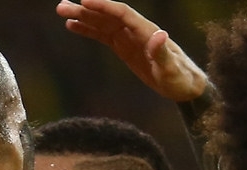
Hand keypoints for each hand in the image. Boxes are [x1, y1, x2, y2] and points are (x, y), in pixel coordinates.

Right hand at [56, 0, 210, 102]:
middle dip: (85, 9)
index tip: (84, 1)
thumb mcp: (172, 70)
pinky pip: (103, 35)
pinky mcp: (124, 47)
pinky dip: (88, 29)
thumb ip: (163, 53)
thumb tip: (158, 35)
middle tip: (61, 7)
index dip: (103, 6)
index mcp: (146, 32)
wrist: (185, 85)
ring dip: (82, 16)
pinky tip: (73, 26)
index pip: (122, 13)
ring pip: (102, 23)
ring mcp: (129, 38)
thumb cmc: (180, 78)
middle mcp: (136, 30)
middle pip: (107, 15)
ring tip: (61, 12)